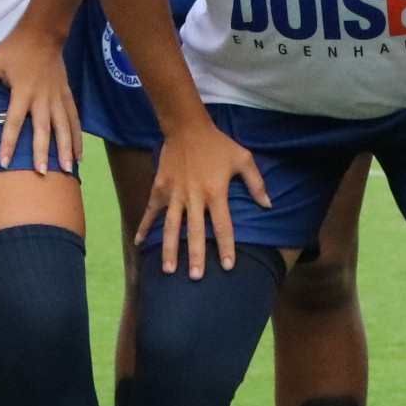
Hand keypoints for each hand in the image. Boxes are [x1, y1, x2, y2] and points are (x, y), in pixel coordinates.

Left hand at [0, 22, 82, 174]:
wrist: (43, 31)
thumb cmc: (13, 49)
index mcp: (22, 91)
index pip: (13, 122)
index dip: (8, 142)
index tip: (4, 163)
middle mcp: (42, 97)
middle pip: (43, 128)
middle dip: (42, 151)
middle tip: (41, 173)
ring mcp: (57, 96)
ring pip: (64, 126)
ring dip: (66, 148)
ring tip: (67, 169)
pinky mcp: (67, 94)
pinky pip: (74, 118)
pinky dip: (78, 137)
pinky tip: (80, 154)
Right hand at [132, 116, 268, 278]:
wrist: (187, 127)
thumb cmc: (218, 144)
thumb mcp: (243, 159)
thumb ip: (256, 183)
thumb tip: (269, 205)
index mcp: (216, 192)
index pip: (223, 226)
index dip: (226, 246)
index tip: (228, 266)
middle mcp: (194, 197)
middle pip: (195, 232)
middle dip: (196, 256)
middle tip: (195, 278)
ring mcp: (174, 194)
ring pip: (171, 226)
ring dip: (169, 249)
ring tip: (168, 270)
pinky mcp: (160, 188)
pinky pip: (151, 211)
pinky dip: (143, 226)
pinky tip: (137, 243)